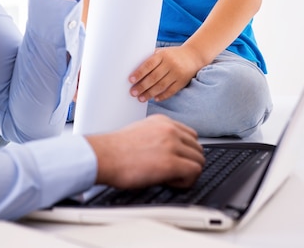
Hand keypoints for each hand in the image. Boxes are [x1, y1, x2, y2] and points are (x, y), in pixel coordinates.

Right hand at [86, 115, 203, 189]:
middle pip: (197, 147)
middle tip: (174, 172)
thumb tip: (168, 151)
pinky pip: (194, 172)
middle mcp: (170, 129)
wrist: (105, 156)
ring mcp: (172, 144)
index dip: (186, 151)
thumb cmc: (116, 149)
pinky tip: (170, 182)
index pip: (191, 135)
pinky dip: (186, 181)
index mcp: (163, 121)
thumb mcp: (141, 131)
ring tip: (170, 178)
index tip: (177, 160)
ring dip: (188, 172)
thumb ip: (158, 136)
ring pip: (199, 160)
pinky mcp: (171, 162)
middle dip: (189, 162)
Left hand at [129, 45, 198, 102]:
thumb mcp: (162, 52)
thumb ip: (151, 58)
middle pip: (154, 77)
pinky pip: (171, 91)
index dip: (139, 72)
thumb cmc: (172, 55)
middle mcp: (171, 63)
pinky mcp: (182, 81)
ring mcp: (177, 73)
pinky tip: (155, 99)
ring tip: (141, 98)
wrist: (193, 56)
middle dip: (142, 86)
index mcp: (163, 54)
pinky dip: (162, 96)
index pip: (149, 64)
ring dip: (150, 93)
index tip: (131, 80)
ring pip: (161, 85)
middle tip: (133, 92)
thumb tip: (133, 67)